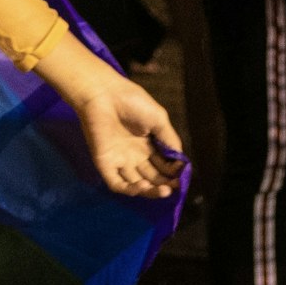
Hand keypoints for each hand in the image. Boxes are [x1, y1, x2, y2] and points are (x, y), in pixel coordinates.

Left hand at [71, 68, 183, 197]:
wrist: (103, 93)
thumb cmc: (132, 101)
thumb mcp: (159, 119)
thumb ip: (170, 141)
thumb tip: (181, 163)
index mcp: (147, 144)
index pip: (162, 165)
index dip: (173, 173)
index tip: (182, 177)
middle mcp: (134, 155)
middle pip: (152, 177)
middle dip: (165, 184)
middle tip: (174, 187)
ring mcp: (119, 160)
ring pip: (137, 184)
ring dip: (150, 191)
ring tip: (164, 190)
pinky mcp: (105, 164)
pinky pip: (117, 184)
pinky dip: (130, 189)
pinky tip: (142, 186)